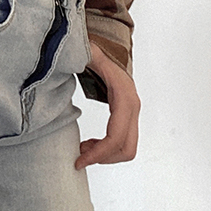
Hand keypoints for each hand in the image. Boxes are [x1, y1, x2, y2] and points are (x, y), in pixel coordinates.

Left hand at [75, 42, 139, 169]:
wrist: (112, 48)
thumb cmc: (101, 51)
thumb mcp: (91, 52)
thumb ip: (87, 54)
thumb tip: (82, 54)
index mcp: (123, 98)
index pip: (115, 137)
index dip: (98, 154)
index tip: (78, 161)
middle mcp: (132, 108)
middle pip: (126, 149)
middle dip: (103, 158)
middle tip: (80, 158)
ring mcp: (132, 113)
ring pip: (127, 148)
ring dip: (105, 155)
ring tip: (82, 149)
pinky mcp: (127, 115)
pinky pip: (122, 140)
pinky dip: (107, 148)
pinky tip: (90, 143)